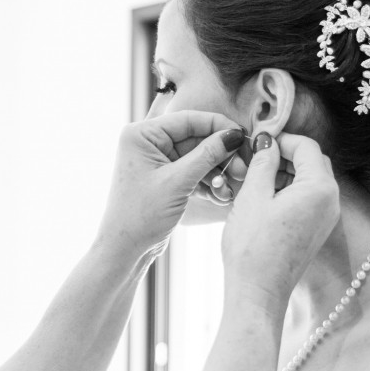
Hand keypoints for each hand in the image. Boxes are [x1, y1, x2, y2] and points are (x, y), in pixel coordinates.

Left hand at [98, 110, 244, 256]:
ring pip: (198, 157)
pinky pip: (193, 172)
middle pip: (197, 139)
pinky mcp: (166, 178)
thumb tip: (234, 134)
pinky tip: (220, 197)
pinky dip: (208, 183)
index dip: (219, 126)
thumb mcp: (178, 182)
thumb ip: (207, 155)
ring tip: (229, 190)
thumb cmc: (141, 215)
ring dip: (217, 172)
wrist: (125, 250)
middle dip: (221, 156)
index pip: (189, 120)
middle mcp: (149, 143)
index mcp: (142, 134)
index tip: (244, 137)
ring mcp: (158, 161)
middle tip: (242, 170)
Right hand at [221, 132, 339, 310]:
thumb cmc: (252, 246)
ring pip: (311, 180)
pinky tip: (264, 195)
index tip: (257, 140)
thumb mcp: (253, 196)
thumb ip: (263, 163)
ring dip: (286, 172)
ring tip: (255, 175)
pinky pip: (309, 199)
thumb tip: (267, 142)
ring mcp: (327, 218)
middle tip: (256, 156)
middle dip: (286, 154)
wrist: (258, 292)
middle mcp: (331, 201)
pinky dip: (290, 190)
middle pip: (313, 161)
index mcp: (320, 188)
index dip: (281, 138)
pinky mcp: (317, 231)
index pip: (307, 147)